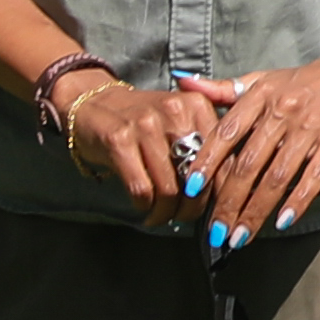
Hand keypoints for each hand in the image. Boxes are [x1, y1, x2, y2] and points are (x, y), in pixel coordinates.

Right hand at [45, 76, 221, 226]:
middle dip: (192, 207)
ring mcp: (145, 126)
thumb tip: (226, 190)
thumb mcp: (180, 119)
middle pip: (196, 176)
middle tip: (184, 216)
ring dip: (166, 212)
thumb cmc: (143, 120)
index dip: (221, 192)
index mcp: (197, 106)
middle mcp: (174, 112)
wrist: (93, 103)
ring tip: (161, 216)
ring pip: (168, 188)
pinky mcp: (119, 141)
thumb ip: (205, 145)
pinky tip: (144, 207)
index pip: (222, 158)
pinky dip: (144, 206)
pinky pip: (141, 189)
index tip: (215, 210)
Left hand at [191, 34, 319, 237]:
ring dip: (256, 210)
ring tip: (241, 236)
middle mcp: (283, 112)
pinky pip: (313, 178)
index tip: (191, 188)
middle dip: (229, 201)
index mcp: (261, 96)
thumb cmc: (310, 80)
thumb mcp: (265, 78)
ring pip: (277, 177)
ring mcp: (310, 129)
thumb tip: (183, 82)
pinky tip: (282, 222)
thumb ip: (223, 88)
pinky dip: (296, 202)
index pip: (226, 132)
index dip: (207, 160)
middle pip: (249, 164)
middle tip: (216, 231)